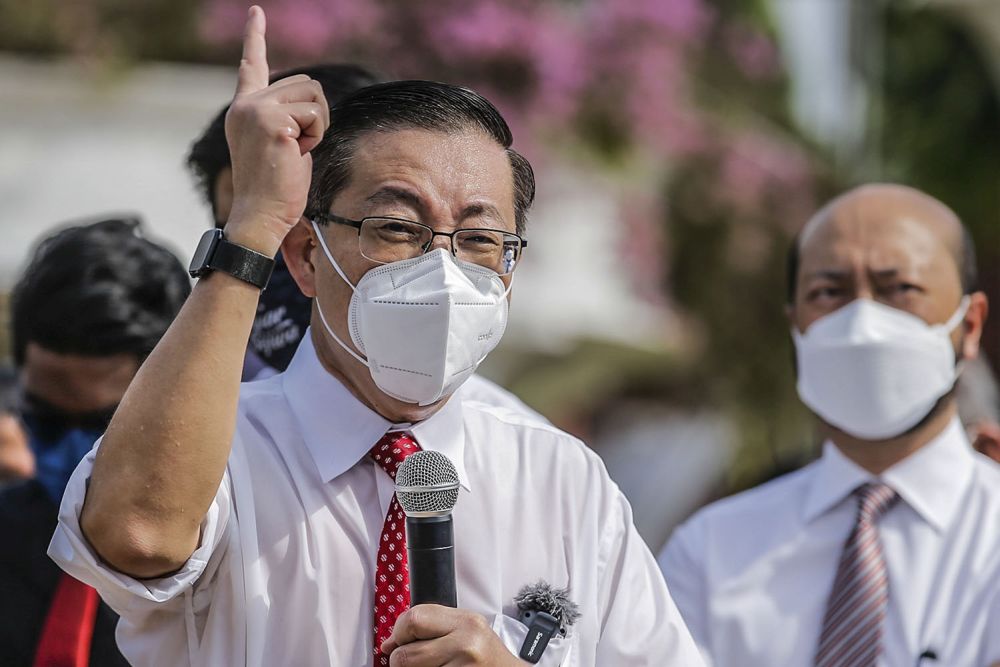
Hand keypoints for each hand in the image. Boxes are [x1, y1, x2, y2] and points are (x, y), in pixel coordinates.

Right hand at [223, 5, 329, 255]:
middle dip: (314, 116)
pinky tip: (297, 154)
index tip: (257, 13)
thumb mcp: (279, 142)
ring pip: (314, 96)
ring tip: (296, 151)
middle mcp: (247, 104)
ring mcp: (257, 110)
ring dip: (317, 126)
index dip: (255, 37)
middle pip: (306, 83)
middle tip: (296, 148)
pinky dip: (317, 136)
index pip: (251, 66)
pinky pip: (317, 115)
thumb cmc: (275, 188)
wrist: (260, 214)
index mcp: (244, 108)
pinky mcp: (273, 121)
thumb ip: (287, 117)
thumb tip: (310, 101)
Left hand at [382, 605, 522, 665]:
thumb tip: (391, 642)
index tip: (396, 642)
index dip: (398, 632)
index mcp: (467, 622)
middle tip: (410, 661)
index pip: (414, 618)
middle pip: (406, 653)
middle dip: (400, 659)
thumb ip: (433, 628)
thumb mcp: (467, 631)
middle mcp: (466, 644)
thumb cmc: (487, 658)